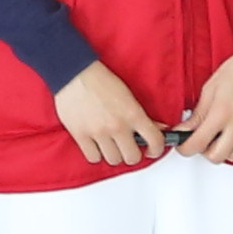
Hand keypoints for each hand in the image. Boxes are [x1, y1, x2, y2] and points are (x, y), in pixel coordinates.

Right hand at [53, 63, 167, 165]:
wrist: (74, 73)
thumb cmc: (100, 81)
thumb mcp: (128, 95)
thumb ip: (142, 116)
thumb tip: (158, 129)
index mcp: (133, 114)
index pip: (155, 141)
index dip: (157, 150)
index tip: (152, 150)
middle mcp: (118, 126)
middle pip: (132, 157)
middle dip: (132, 154)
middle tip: (128, 147)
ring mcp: (99, 132)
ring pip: (113, 160)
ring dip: (113, 154)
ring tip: (110, 145)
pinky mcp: (81, 135)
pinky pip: (93, 158)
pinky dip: (96, 154)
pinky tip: (96, 145)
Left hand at [178, 49, 232, 162]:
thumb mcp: (210, 89)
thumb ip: (197, 114)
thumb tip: (184, 130)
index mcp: (221, 112)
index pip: (197, 143)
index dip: (185, 148)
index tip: (183, 144)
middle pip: (216, 157)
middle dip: (204, 151)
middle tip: (202, 139)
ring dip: (224, 150)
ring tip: (221, 136)